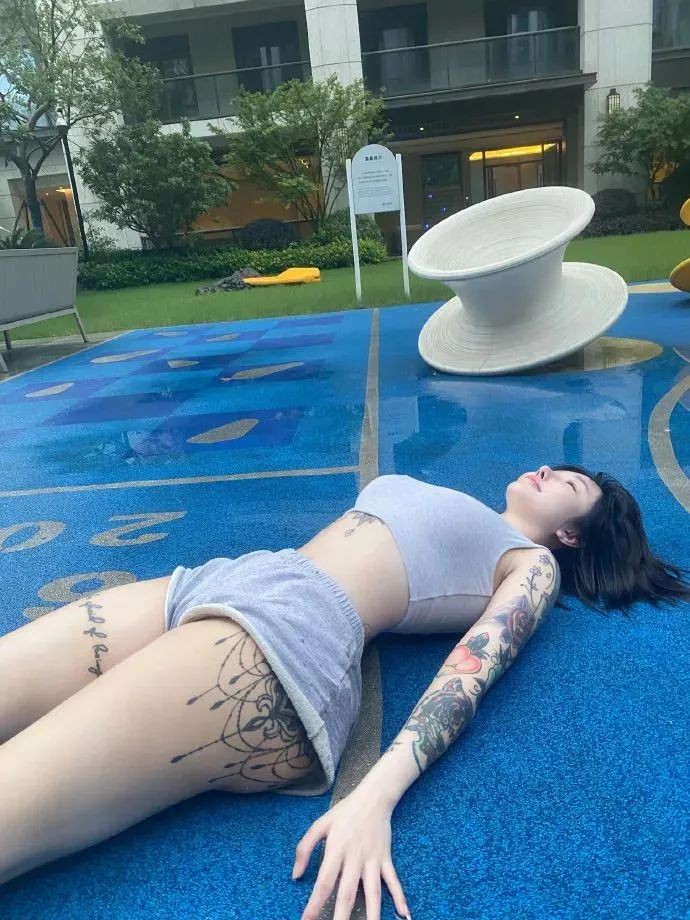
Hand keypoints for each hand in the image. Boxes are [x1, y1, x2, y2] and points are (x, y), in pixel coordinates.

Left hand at [292, 786, 410, 919]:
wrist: (374, 797)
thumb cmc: (344, 812)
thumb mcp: (320, 825)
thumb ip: (304, 848)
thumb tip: (296, 876)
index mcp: (336, 850)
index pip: (324, 881)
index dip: (315, 903)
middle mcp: (355, 858)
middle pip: (347, 892)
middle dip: (341, 917)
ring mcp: (372, 860)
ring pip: (373, 892)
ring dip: (372, 914)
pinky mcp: (385, 859)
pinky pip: (393, 881)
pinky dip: (400, 897)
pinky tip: (405, 914)